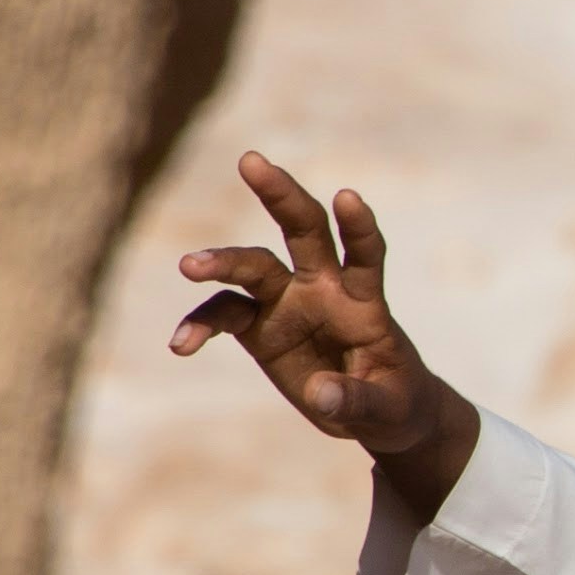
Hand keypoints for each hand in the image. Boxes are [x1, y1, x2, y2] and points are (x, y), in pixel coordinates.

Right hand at [168, 155, 477, 519]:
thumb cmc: (394, 401)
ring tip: (190, 265)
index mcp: (364, 300)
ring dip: (223, 261)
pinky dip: (201, 325)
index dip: (358, 226)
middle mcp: (323, 289)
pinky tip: (181, 345)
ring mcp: (287, 304)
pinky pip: (223, 316)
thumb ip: (358, 400)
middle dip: (280, 194)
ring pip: (253, 267)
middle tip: (251, 161)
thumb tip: (321, 393)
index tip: (348, 198)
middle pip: (302, 230)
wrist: (374, 414)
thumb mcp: (388, 410)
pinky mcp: (260, 329)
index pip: (363, 254)